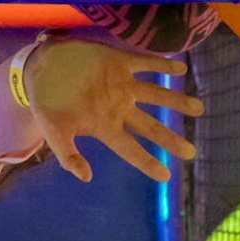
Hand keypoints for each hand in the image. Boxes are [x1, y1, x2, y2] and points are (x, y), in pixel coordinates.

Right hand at [24, 39, 203, 182]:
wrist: (39, 70)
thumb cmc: (46, 104)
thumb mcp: (53, 134)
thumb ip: (68, 156)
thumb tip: (86, 177)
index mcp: (104, 126)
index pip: (130, 149)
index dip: (147, 162)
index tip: (165, 176)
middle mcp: (118, 107)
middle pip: (150, 126)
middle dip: (170, 138)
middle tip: (191, 153)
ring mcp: (121, 85)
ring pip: (156, 95)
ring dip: (177, 100)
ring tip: (199, 108)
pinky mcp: (119, 62)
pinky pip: (145, 63)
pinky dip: (162, 64)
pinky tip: (180, 66)